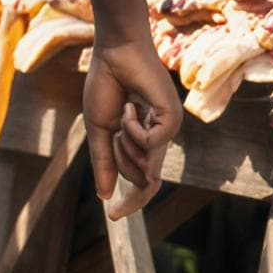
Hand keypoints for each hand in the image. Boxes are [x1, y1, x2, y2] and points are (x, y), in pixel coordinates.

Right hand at [85, 32, 180, 220]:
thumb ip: (104, 163)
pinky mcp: (172, 118)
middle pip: (144, 178)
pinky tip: (132, 104)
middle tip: (114, 132)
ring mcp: (169, 128)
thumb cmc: (106, 86)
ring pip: (145, 162)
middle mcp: (160, 137)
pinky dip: (132, 127)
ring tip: (125, 109)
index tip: (113, 216)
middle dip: (122, 164)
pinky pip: (149, 143)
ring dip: (124, 142)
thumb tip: (105, 196)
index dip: (131, 202)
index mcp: (144, 141)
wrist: (115, 56)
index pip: (145, 182)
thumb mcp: (99, 131)